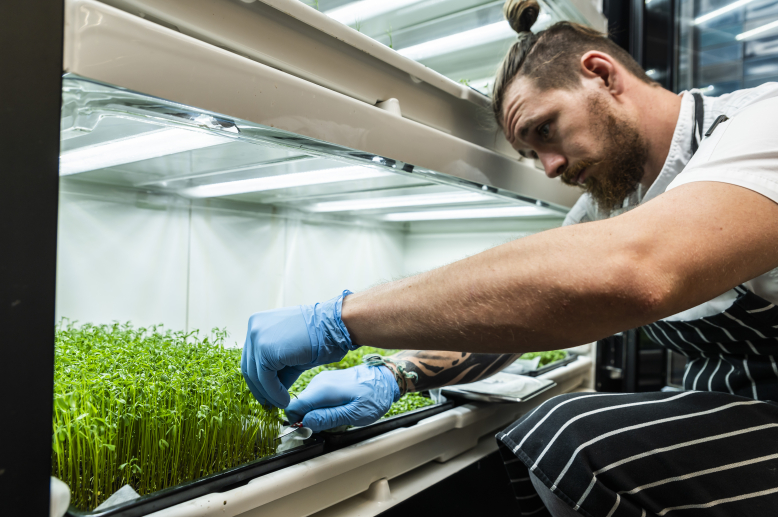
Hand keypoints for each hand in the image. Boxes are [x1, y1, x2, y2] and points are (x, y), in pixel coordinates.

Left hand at [241, 290, 355, 407]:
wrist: (335, 326)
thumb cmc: (319, 336)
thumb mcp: (291, 352)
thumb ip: (276, 367)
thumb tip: (269, 392)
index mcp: (258, 322)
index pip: (251, 357)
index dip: (258, 379)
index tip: (266, 395)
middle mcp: (253, 326)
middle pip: (249, 366)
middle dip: (260, 388)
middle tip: (270, 404)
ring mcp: (257, 336)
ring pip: (255, 375)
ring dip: (268, 394)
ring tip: (281, 403)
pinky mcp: (265, 349)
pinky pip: (265, 379)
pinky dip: (274, 393)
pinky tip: (285, 400)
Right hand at [285, 364, 399, 431]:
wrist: (386, 379)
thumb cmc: (374, 397)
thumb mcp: (354, 414)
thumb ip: (328, 418)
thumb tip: (305, 423)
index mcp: (322, 390)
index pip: (293, 407)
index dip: (297, 423)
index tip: (311, 430)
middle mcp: (319, 382)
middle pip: (300, 405)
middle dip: (308, 419)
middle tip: (329, 425)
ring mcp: (323, 380)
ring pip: (308, 402)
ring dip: (316, 413)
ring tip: (337, 416)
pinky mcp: (327, 381)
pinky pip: (316, 397)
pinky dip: (322, 406)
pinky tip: (338, 408)